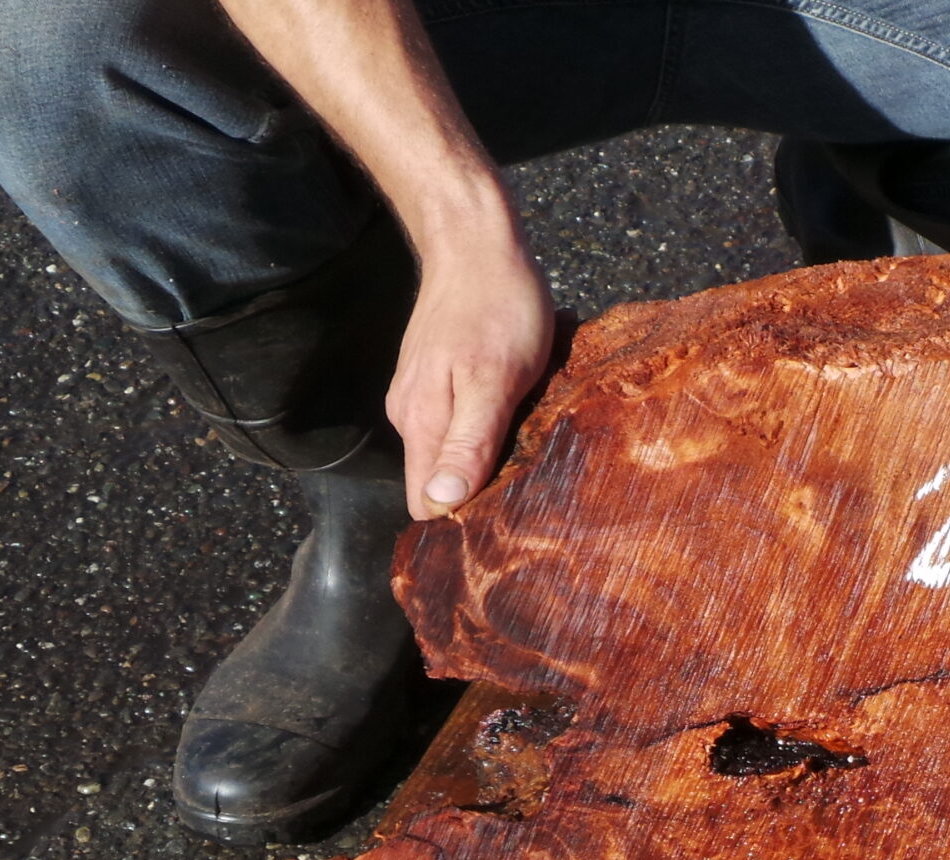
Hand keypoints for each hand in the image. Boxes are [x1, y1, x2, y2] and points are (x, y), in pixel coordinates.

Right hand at [386, 237, 553, 519]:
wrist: (475, 242)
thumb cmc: (496, 306)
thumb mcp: (495, 379)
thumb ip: (469, 442)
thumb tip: (443, 502)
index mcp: (422, 424)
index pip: (426, 505)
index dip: (463, 523)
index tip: (509, 528)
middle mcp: (414, 417)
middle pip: (440, 484)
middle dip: (481, 498)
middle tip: (535, 497)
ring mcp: (425, 397)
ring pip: (454, 455)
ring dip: (491, 462)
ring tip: (534, 456)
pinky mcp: (442, 380)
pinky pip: (463, 426)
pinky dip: (492, 431)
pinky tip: (522, 420)